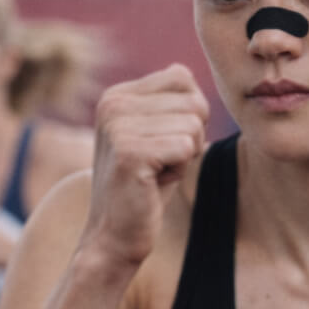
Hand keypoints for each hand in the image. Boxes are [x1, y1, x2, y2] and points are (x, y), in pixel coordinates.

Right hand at [82, 64, 209, 271]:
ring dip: (185, 157)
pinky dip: (180, 170)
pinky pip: (188, 147)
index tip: (162, 145)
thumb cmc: (145, 190)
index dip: (188, 116)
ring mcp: (119, 125)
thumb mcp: (157, 137)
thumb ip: (169, 103)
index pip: (183, 78)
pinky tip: (154, 184)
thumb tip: (184, 71)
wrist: (114, 237)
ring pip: (194, 125)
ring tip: (155, 174)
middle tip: (159, 165)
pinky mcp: (130, 152)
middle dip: (190, 139)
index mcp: (118, 95)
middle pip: (194, 102)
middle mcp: (113, 103)